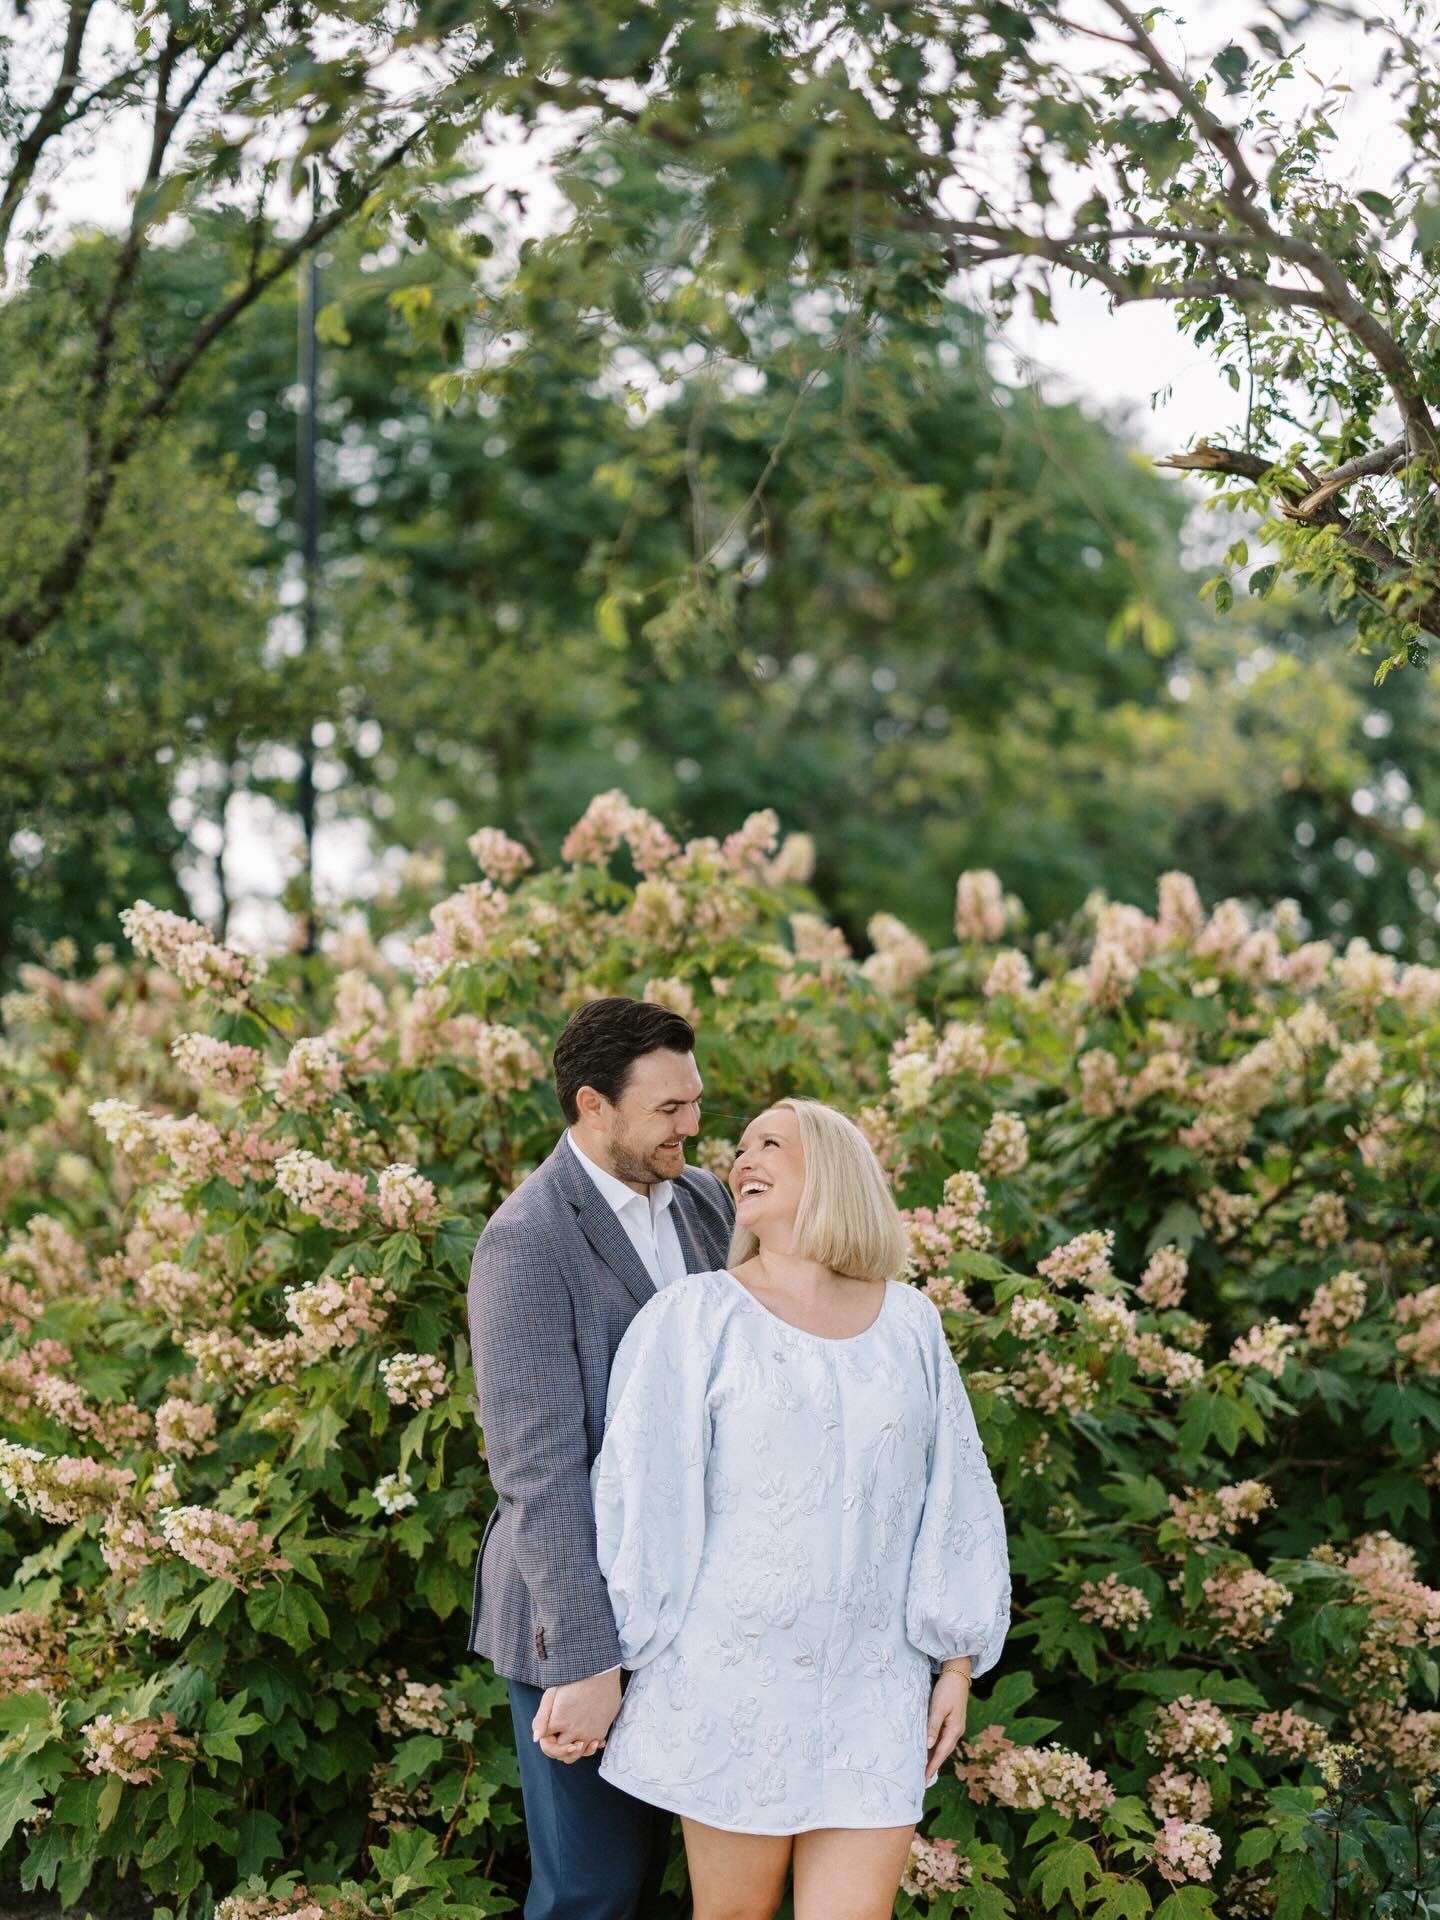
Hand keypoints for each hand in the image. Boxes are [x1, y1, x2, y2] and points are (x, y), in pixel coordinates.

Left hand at [531, 1668, 621, 1764]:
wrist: (600, 1670)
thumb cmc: (574, 1679)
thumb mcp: (552, 1694)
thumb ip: (542, 1718)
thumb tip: (536, 1738)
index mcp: (559, 1722)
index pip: (546, 1746)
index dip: (546, 1740)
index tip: (550, 1729)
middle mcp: (574, 1732)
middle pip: (561, 1753)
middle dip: (557, 1746)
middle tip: (560, 1733)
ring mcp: (589, 1733)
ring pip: (577, 1755)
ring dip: (573, 1750)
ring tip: (573, 1738)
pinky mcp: (601, 1731)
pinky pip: (592, 1748)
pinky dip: (588, 1746)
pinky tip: (587, 1736)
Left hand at [925, 1665, 971, 1785]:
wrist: (957, 1673)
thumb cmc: (948, 1689)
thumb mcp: (938, 1707)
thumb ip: (933, 1726)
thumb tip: (928, 1745)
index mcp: (954, 1730)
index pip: (941, 1753)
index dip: (932, 1766)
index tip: (924, 1779)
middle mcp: (956, 1731)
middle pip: (943, 1752)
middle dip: (933, 1765)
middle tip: (922, 1779)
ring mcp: (955, 1726)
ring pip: (942, 1746)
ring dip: (933, 1756)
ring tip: (923, 1767)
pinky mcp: (951, 1721)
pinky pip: (942, 1738)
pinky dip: (935, 1746)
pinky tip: (928, 1748)